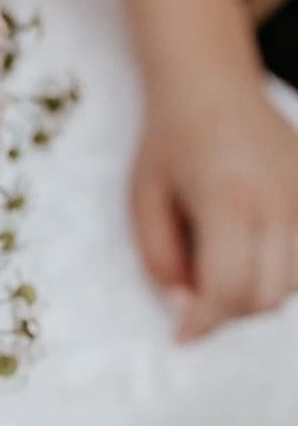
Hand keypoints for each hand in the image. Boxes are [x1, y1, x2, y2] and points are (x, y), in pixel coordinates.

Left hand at [132, 68, 297, 341]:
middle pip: (267, 297)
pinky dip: (279, 271)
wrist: (212, 88)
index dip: (203, 324)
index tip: (182, 337)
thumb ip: (160, 259)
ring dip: (256, 293)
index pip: (228, 288)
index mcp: (228, 200)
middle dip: (228, 312)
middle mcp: (279, 200)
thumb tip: (187, 308)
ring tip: (220, 266)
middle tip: (197, 301)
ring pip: (293, 284)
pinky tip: (248, 252)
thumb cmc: (170, 143)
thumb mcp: (143, 200)